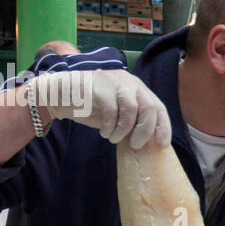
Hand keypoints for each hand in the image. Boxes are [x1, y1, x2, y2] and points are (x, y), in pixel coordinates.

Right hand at [37, 70, 171, 148]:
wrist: (61, 95)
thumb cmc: (92, 107)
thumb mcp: (117, 114)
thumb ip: (132, 121)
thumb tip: (149, 140)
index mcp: (137, 88)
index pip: (157, 106)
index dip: (163, 125)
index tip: (163, 143)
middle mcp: (129, 82)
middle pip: (148, 106)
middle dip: (145, 130)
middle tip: (136, 144)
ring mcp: (114, 81)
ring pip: (130, 108)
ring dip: (123, 129)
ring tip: (113, 138)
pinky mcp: (98, 86)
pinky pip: (111, 110)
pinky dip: (109, 126)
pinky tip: (104, 132)